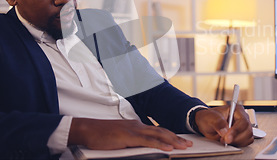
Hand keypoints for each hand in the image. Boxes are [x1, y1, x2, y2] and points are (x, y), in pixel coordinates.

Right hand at [68, 118, 191, 150]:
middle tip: (189, 144)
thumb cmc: (101, 135)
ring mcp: (134, 130)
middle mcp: (138, 126)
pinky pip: (148, 141)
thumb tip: (142, 149)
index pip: (157, 131)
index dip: (171, 136)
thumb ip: (132, 142)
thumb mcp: (120, 139)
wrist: (88, 129)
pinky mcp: (129, 136)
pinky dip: (160, 144)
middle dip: (177, 138)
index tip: (181, 141)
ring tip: (184, 146)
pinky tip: (169, 147)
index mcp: (136, 126)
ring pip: (158, 135)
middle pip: (162, 131)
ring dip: (173, 140)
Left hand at [194, 105, 253, 146]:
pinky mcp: (243, 135)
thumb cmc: (209, 117)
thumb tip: (225, 131)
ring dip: (236, 141)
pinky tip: (229, 141)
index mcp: (237, 110)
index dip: (236, 130)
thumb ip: (218, 123)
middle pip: (247, 130)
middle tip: (223, 139)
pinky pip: (246, 142)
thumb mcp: (210, 118)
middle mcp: (242, 118)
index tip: (227, 138)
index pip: (243, 121)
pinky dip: (238, 144)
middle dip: (235, 138)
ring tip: (224, 139)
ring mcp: (244, 127)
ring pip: (247, 137)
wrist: (206, 123)